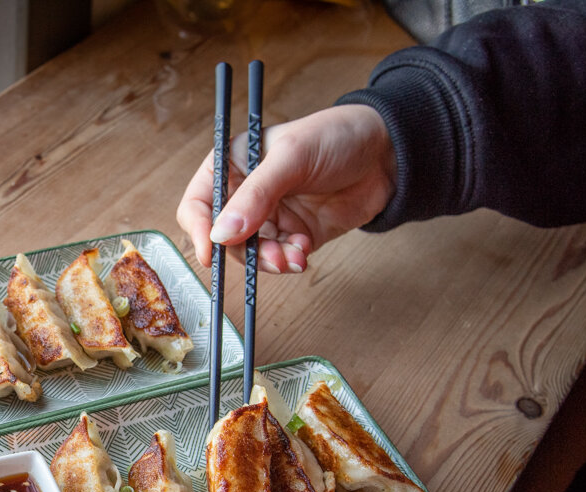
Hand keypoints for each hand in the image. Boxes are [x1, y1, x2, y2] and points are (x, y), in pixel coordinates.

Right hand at [175, 104, 396, 272]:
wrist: (387, 152)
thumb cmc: (335, 136)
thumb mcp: (291, 158)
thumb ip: (256, 196)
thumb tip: (222, 234)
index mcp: (233, 165)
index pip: (198, 202)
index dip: (199, 228)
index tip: (210, 250)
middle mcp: (246, 193)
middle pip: (224, 236)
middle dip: (244, 251)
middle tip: (268, 256)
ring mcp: (270, 216)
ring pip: (251, 253)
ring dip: (269, 261)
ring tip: (293, 256)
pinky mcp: (294, 235)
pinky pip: (278, 258)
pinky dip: (288, 261)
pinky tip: (305, 252)